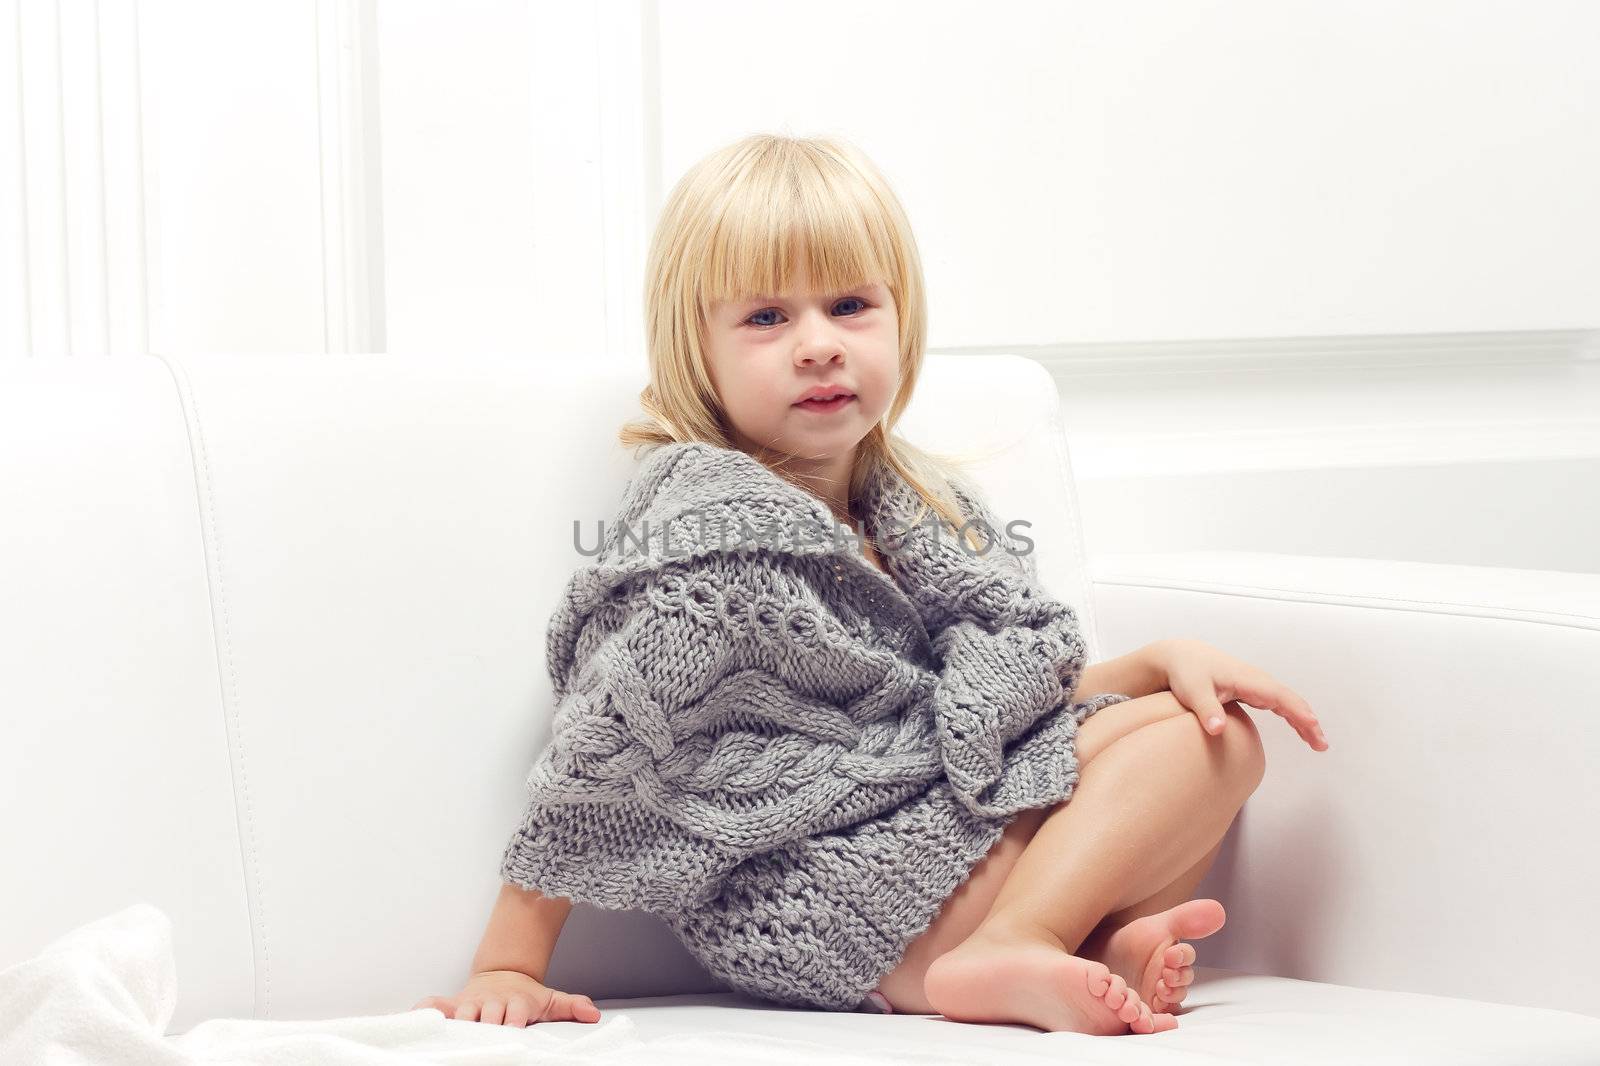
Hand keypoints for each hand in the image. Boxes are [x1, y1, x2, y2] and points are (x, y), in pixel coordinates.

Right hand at [413, 969, 601, 1025]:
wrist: (504, 975)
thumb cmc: (525, 996)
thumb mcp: (550, 999)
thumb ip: (570, 1006)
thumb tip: (593, 1014)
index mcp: (515, 1003)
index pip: (514, 1013)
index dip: (512, 1020)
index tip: (512, 1028)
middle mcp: (492, 1003)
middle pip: (487, 1015)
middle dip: (485, 1024)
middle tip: (482, 1036)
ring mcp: (472, 1002)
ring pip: (462, 1012)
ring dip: (459, 1021)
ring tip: (451, 1033)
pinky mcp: (454, 1003)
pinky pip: (437, 1004)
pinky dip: (427, 1008)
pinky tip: (418, 1015)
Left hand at [1150, 639, 1328, 750]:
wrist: (1180, 657)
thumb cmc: (1187, 672)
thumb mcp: (1192, 691)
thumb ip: (1206, 710)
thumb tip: (1218, 729)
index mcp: (1245, 678)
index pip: (1277, 695)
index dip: (1295, 710)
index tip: (1311, 724)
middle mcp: (1255, 680)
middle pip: (1289, 699)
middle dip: (1307, 720)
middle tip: (1321, 744)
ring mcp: (1256, 685)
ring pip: (1287, 702)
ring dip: (1304, 720)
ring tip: (1318, 744)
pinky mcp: (1252, 690)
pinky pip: (1279, 704)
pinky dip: (1293, 716)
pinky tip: (1302, 730)